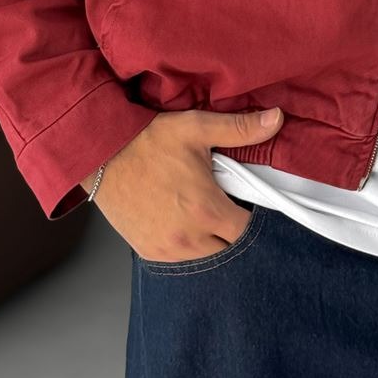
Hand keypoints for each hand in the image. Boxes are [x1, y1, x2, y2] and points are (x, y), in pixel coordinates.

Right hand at [79, 106, 283, 261]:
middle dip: (233, 230)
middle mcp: (189, 237)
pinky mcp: (149, 251)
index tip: (251, 204)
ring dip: (212, 240)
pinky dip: (189, 245)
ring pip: (206, 257)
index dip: (255, 219)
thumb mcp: (197, 127)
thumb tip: (277, 118)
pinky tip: (186, 222)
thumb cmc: (148, 140)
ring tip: (206, 213)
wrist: (101, 154)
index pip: (248, 231)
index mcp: (206, 209)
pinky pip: (180, 259)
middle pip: (229, 249)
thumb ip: (240, 128)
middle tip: (228, 205)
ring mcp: (167, 248)